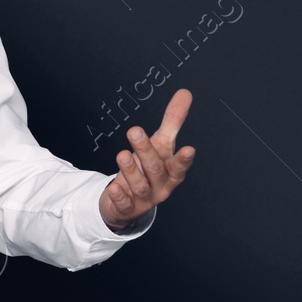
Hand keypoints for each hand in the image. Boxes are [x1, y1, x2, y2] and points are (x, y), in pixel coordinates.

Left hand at [99, 88, 194, 230]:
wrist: (132, 202)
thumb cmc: (149, 168)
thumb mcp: (161, 145)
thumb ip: (173, 121)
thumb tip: (185, 93)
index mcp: (171, 171)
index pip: (179, 165)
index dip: (184, 159)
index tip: (189, 149)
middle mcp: (160, 186)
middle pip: (154, 169)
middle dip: (145, 150)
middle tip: (134, 130)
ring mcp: (144, 199)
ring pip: (140, 185)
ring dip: (130, 170)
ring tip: (121, 154)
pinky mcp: (127, 208)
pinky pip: (124, 203)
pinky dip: (119, 196)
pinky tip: (113, 187)